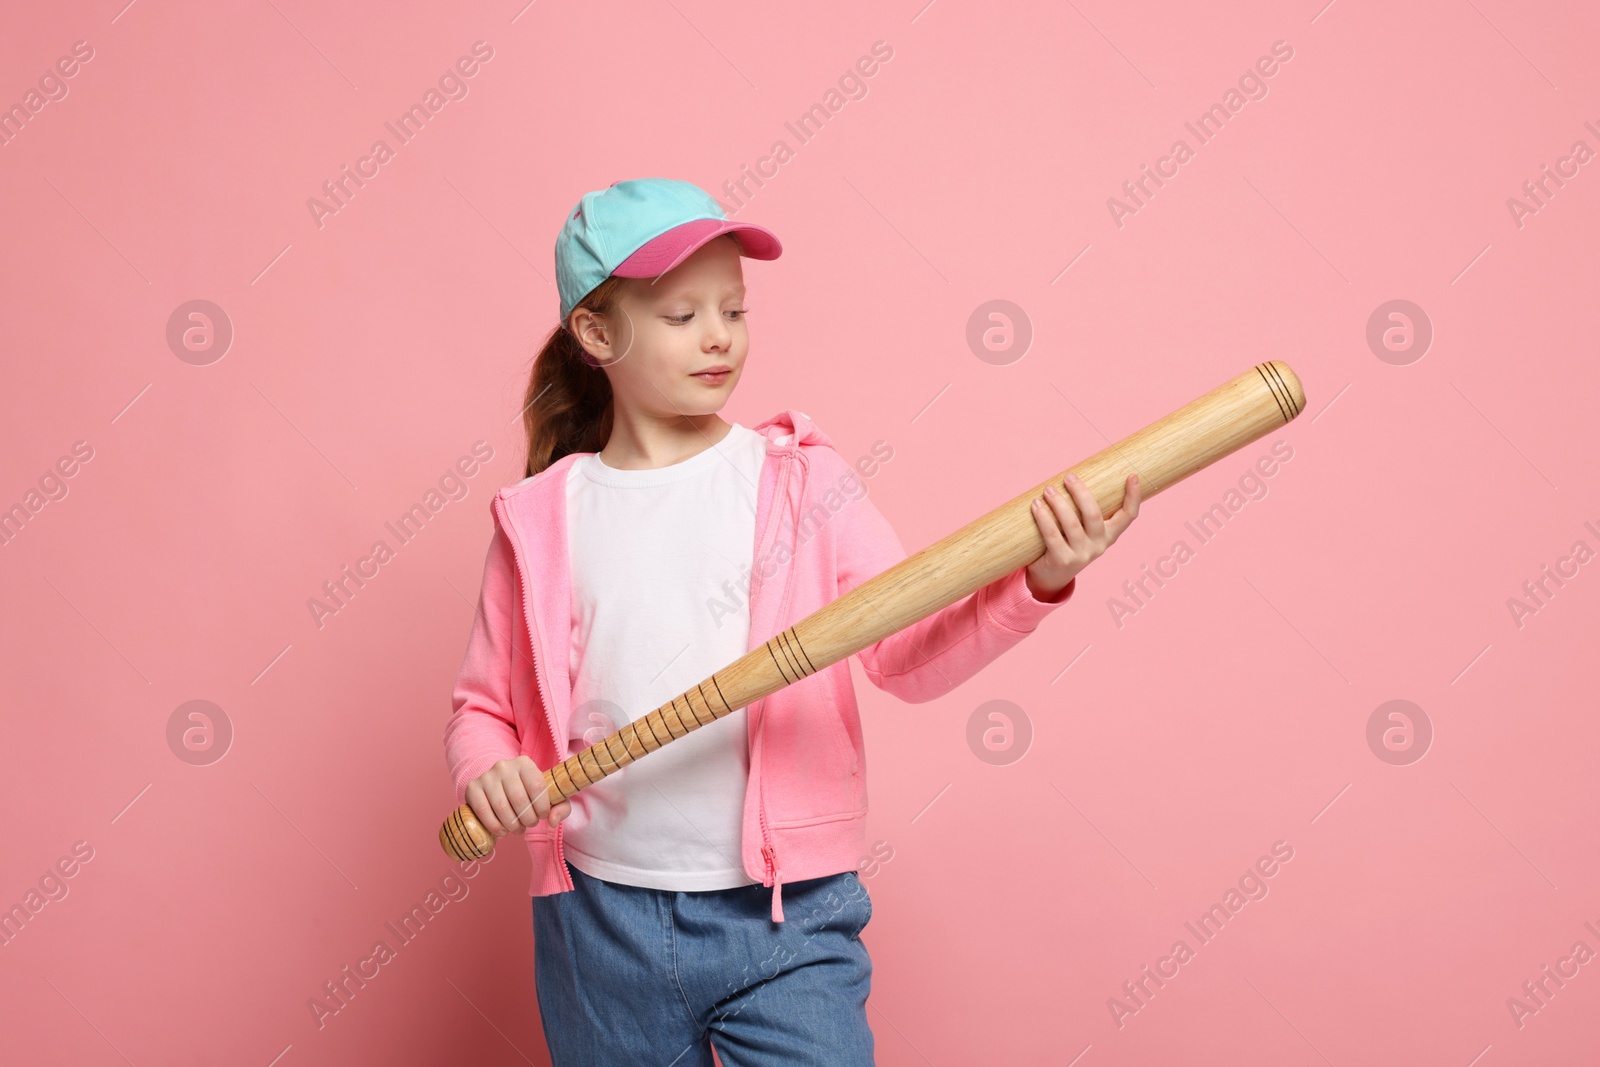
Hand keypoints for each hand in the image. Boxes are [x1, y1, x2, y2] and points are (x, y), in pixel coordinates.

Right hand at [465, 756, 572, 836]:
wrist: (498, 787)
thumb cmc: (527, 793)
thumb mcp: (548, 797)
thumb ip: (560, 807)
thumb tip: (552, 821)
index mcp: (525, 763)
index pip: (537, 786)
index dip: (542, 806)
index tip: (542, 816)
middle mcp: (504, 766)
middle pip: (519, 799)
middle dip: (527, 819)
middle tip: (529, 824)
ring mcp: (487, 776)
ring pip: (501, 807)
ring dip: (512, 825)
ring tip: (517, 829)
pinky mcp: (472, 788)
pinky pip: (483, 811)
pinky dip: (495, 826)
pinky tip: (502, 831)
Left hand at [1024, 472, 1141, 598]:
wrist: (1050, 577)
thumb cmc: (1066, 542)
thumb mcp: (1081, 528)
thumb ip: (1082, 509)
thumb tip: (1072, 475)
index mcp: (1108, 535)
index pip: (1128, 517)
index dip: (1133, 497)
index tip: (1132, 476)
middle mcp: (1099, 545)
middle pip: (1094, 514)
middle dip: (1081, 493)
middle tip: (1068, 477)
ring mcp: (1081, 555)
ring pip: (1072, 524)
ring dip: (1059, 503)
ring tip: (1048, 489)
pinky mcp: (1062, 561)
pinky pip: (1052, 535)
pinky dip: (1043, 518)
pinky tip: (1036, 506)